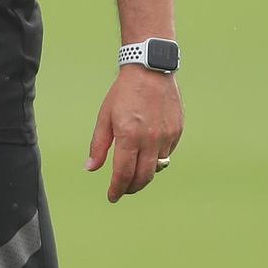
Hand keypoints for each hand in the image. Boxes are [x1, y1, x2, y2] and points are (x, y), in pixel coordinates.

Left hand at [85, 66, 182, 202]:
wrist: (150, 70)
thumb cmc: (124, 93)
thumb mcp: (105, 116)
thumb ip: (99, 145)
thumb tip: (91, 168)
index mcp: (129, 136)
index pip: (124, 174)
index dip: (117, 189)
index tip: (112, 196)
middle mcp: (150, 139)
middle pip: (143, 177)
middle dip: (131, 188)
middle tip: (123, 190)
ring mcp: (166, 136)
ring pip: (157, 168)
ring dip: (145, 175)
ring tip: (134, 174)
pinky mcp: (177, 131)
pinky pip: (167, 154)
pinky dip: (157, 159)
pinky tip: (148, 154)